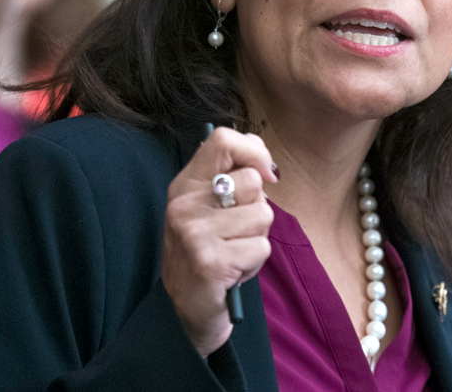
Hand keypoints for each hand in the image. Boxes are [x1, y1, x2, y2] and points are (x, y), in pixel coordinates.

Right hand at [161, 128, 277, 357]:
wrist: (187, 312)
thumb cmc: (209, 254)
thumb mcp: (211, 210)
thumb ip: (232, 178)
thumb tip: (264, 158)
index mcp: (185, 185)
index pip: (222, 140)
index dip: (254, 151)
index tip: (267, 174)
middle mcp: (184, 205)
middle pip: (253, 182)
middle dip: (258, 209)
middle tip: (237, 233)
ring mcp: (194, 233)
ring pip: (262, 215)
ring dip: (258, 238)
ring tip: (235, 252)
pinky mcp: (210, 261)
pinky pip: (261, 247)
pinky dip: (256, 263)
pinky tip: (234, 271)